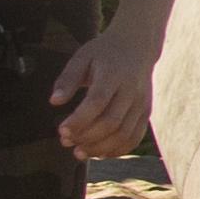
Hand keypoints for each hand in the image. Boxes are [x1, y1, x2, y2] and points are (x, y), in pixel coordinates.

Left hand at [52, 29, 156, 162]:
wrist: (137, 45)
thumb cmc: (104, 53)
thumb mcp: (82, 57)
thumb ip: (67, 79)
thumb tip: (54, 102)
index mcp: (113, 74)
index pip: (97, 102)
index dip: (79, 120)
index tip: (61, 130)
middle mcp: (131, 90)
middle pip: (111, 122)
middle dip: (86, 137)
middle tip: (65, 141)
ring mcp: (141, 103)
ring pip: (123, 134)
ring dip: (100, 148)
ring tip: (78, 152)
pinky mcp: (146, 113)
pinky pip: (134, 138)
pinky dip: (117, 150)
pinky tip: (99, 153)